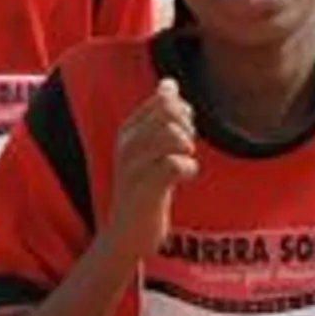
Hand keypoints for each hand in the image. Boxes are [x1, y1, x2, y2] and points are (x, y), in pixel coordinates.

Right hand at [102, 78, 197, 262]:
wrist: (128, 232)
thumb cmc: (144, 187)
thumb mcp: (149, 146)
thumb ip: (159, 115)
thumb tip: (169, 83)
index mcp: (128, 131)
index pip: (161, 101)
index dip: (182, 111)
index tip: (184, 131)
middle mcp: (126, 144)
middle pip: (168, 114)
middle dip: (187, 127)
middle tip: (187, 147)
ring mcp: (133, 166)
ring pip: (169, 135)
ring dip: (187, 146)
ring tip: (186, 159)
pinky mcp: (143, 188)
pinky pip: (174, 165)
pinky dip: (188, 168)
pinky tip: (186, 176)